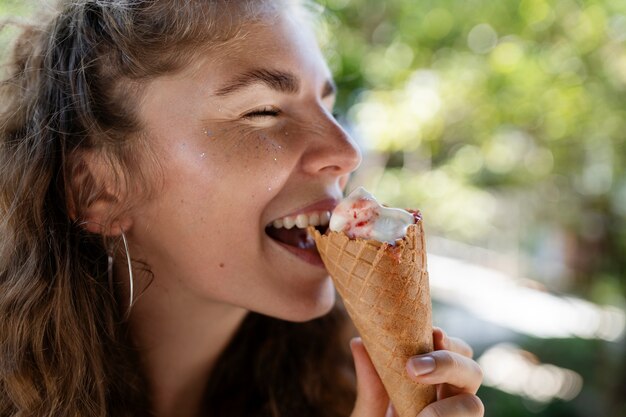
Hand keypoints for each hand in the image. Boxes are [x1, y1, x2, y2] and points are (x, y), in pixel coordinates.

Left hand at [349, 328, 483, 416]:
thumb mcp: (368, 416)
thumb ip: (369, 386)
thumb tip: (358, 342)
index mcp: (432, 385)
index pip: (452, 351)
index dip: (446, 340)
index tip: (431, 332)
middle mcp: (450, 402)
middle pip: (471, 371)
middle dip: (448, 362)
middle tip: (412, 369)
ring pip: (474, 406)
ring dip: (449, 407)